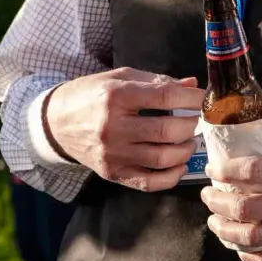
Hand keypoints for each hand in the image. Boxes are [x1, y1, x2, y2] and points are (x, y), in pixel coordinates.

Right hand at [43, 68, 203, 191]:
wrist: (55, 123)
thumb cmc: (90, 95)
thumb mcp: (119, 78)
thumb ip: (156, 82)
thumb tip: (192, 86)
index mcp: (116, 96)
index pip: (166, 97)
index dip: (193, 99)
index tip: (206, 99)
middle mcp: (114, 127)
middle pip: (168, 130)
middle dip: (193, 124)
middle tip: (198, 120)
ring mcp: (113, 154)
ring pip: (164, 157)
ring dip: (186, 149)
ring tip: (188, 140)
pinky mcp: (113, 173)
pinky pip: (150, 181)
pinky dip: (172, 176)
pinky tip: (179, 165)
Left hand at [201, 130, 261, 260]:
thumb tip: (241, 143)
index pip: (250, 171)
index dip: (223, 171)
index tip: (212, 170)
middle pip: (244, 207)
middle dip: (216, 202)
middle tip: (208, 195)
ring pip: (250, 237)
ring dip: (223, 229)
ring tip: (215, 219)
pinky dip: (244, 252)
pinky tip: (236, 242)